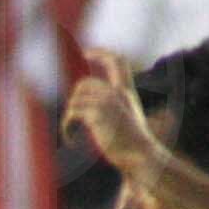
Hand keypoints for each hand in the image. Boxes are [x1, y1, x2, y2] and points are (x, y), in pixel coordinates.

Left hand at [62, 51, 158, 177]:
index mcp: (126, 92)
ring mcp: (108, 102)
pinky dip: (66, 128)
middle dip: (74, 100)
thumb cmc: (133, 145)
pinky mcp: (98, 114)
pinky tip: (71, 140)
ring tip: (71, 133)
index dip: (101, 53)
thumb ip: (112, 107)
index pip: (118, 61)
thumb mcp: (126, 119)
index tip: (86, 52)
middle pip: (84, 83)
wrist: (142, 156)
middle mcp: (117, 93)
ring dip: (68, 118)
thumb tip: (87, 106)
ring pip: (75, 99)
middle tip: (72, 120)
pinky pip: (72, 114)